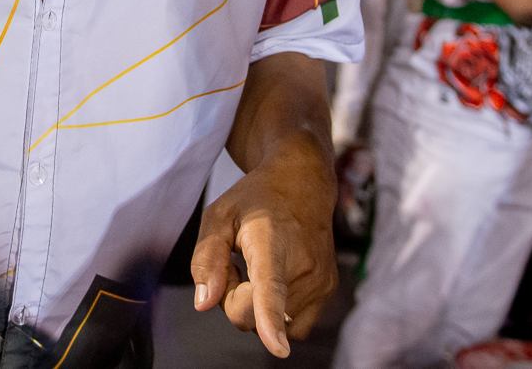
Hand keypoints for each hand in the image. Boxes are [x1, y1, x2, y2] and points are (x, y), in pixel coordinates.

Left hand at [190, 144, 336, 358]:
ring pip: (270, 325)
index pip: (270, 287)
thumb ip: (206, 259)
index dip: (270, 319)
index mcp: (271, 243)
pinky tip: (275, 279)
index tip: (277, 347)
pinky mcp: (327, 292)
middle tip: (237, 262)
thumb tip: (204, 304)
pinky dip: (276, 312)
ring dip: (255, 306)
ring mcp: (320, 282)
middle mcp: (303, 266)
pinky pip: (291, 325)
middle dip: (233, 299)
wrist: (303, 184)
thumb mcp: (218, 216)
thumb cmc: (255, 200)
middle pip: (251, 317)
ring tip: (259, 267)